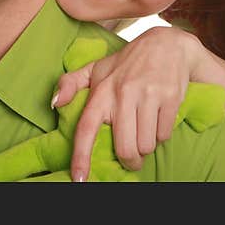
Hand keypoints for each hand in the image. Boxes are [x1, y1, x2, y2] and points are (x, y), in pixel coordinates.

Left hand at [52, 26, 200, 181]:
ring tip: (145, 132)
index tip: (79, 179)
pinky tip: (157, 120)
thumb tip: (55, 104)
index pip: (87, 127)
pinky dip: (161, 135)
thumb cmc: (127, 62)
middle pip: (125, 148)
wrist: (167, 45)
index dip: (81, 156)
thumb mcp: (96, 68)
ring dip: (146, 146)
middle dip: (129, 161)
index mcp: (101, 90)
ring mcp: (147, 95)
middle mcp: (122, 93)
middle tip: (131, 158)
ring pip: (146, 145)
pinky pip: (164, 135)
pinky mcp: (169, 98)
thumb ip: (71, 83)